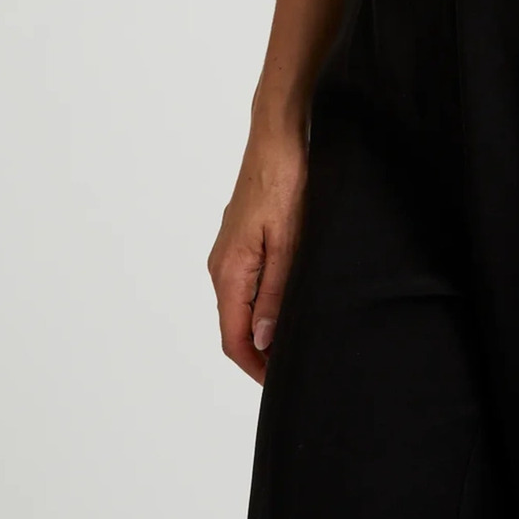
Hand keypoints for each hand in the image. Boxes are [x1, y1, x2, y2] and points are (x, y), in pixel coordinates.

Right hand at [207, 125, 308, 383]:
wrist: (278, 135)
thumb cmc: (285, 181)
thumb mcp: (288, 241)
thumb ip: (275, 292)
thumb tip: (263, 340)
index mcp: (229, 270)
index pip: (233, 337)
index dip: (254, 366)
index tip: (280, 383)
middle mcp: (222, 264)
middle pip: (234, 324)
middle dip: (260, 352)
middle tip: (293, 365)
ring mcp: (231, 249)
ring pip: (241, 303)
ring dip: (263, 326)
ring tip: (295, 337)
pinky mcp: (243, 236)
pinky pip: (247, 281)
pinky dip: (263, 300)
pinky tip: (288, 299)